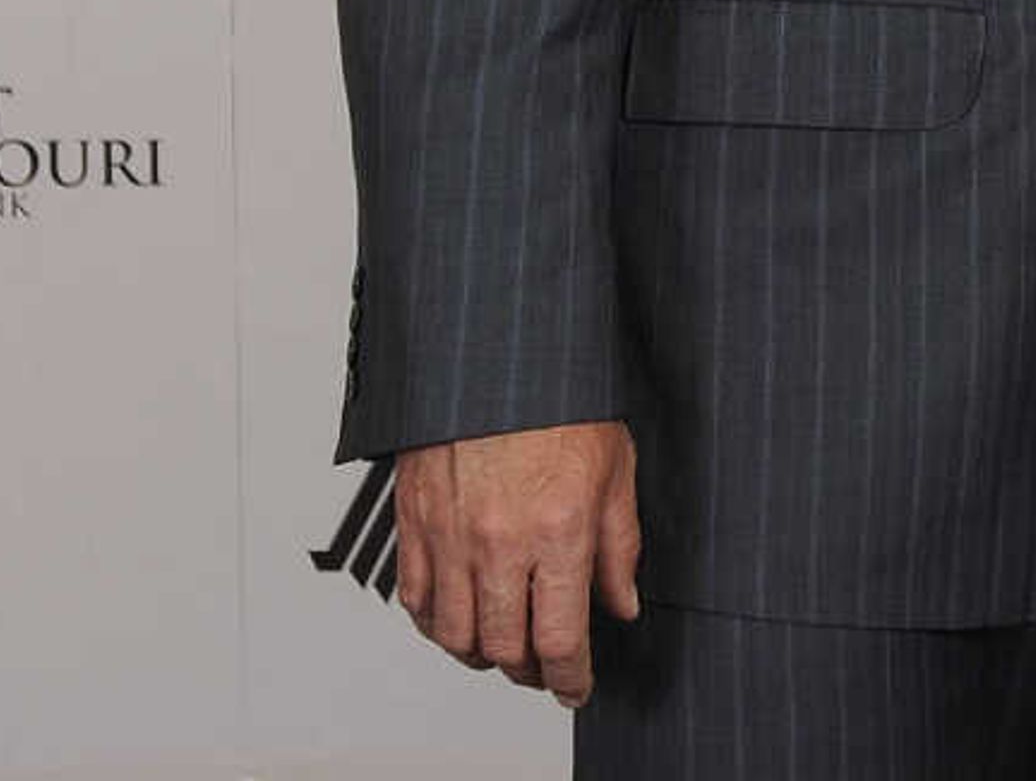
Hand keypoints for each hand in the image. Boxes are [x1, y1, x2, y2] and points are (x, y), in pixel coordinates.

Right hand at [390, 419, 640, 706]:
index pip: (560, 639)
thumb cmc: (563, 398)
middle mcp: (499, 541)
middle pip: (504, 647)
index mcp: (558, 530)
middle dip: (529, 671)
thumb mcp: (616, 470)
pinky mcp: (414, 519)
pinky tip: (458, 618)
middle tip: (544, 668)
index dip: (570, 678)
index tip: (576, 686)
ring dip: (481, 654)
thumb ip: (619, 547)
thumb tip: (620, 603)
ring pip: (455, 634)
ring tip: (503, 648)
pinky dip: (435, 622)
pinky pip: (415, 598)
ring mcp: (450, 533)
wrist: (502, 349)